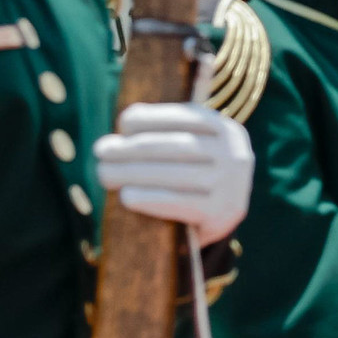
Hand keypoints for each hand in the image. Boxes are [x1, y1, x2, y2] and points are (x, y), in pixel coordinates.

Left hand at [94, 102, 253, 242]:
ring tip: (104, 173)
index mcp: (228, 131)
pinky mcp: (221, 215)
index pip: (188, 117)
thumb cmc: (194, 176)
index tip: (122, 123)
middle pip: (178, 146)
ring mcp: (232, 186)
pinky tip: (126, 196)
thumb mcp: (191, 147)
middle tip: (101, 151)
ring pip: (176, 174)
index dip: (153, 117)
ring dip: (133, 172)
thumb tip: (128, 119)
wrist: (218, 220)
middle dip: (134, 147)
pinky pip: (180, 203)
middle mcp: (236, 156)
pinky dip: (150, 199)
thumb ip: (166, 130)